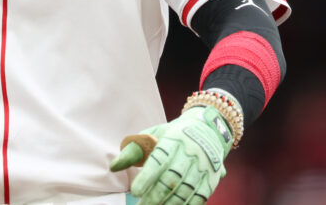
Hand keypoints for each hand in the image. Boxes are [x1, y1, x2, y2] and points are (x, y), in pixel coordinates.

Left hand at [110, 106, 234, 204]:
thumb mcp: (151, 135)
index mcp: (173, 139)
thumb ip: (132, 151)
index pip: (159, 160)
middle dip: (155, 195)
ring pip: (186, 190)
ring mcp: (204, 166)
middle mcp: (191, 152)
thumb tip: (113, 167)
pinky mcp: (212, 178)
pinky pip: (200, 196)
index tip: (135, 191)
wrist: (207, 129)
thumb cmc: (171, 135)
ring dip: (169, 204)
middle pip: (172, 178)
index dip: (147, 177)